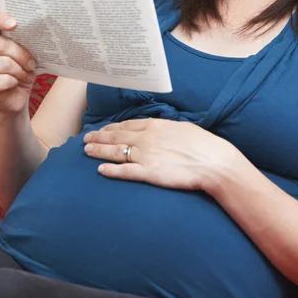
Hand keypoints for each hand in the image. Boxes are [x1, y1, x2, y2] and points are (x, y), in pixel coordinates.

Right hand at [0, 12, 35, 117]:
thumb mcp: (20, 54)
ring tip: (26, 74)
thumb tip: (34, 30)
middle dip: (21, 54)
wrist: (15, 98)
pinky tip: (16, 83)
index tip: (15, 23)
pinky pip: (4, 80)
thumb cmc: (18, 71)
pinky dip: (15, 81)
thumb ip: (20, 40)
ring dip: (21, 70)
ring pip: (5, 64)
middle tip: (31, 63)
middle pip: (1, 45)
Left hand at [83, 118, 235, 190]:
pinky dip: (111, 170)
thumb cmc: (202, 144)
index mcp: (155, 126)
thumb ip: (165, 129)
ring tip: (87, 151)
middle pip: (116, 137)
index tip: (102, 129)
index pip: (127, 125)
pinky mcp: (149, 173)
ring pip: (116, 152)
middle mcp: (146, 138)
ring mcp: (146, 156)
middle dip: (99, 137)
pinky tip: (100, 170)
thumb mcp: (182, 128)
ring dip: (99, 151)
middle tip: (86, 138)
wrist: (212, 160)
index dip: (112, 127)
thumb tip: (159, 130)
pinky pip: (125, 171)